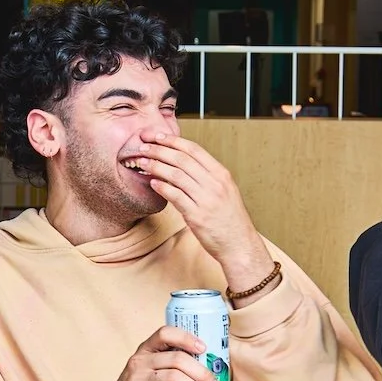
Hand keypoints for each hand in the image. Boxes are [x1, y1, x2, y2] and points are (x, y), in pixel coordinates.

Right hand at [49, 326, 218, 380]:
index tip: (204, 349)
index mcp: (144, 352)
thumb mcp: (147, 373)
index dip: (187, 338)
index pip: (165, 333)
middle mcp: (139, 363)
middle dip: (203, 374)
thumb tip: (208, 372)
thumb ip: (168, 368)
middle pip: (178, 359)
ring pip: (176, 379)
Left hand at [130, 131, 269, 292]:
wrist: (240, 245)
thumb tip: (182, 164)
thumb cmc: (230, 219)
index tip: (156, 135)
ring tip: (142, 162)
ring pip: (176, 175)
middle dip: (159, 149)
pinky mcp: (197, 216)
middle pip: (182, 159)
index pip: (194, 150)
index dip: (173, 140)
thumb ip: (206, 177)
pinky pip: (176, 196)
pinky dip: (162, 187)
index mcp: (221, 174)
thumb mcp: (224, 191)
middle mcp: (215, 184)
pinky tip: (152, 182)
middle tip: (142, 145)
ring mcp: (206, 199)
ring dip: (156, 166)